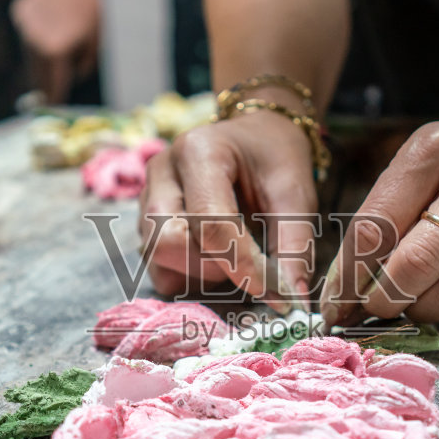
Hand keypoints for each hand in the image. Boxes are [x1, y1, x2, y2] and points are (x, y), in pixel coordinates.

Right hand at [10, 0, 100, 103]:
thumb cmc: (93, 9)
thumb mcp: (96, 43)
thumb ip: (83, 65)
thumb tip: (73, 74)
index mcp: (55, 52)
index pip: (54, 83)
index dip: (55, 97)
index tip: (54, 107)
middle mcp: (35, 42)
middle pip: (38, 72)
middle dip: (45, 83)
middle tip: (49, 93)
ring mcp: (24, 27)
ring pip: (31, 54)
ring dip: (41, 60)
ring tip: (53, 60)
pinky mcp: (20, 13)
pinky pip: (28, 35)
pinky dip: (36, 38)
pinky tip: (50, 29)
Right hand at [139, 107, 318, 312]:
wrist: (254, 137)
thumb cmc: (275, 158)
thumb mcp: (295, 193)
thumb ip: (294, 244)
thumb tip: (294, 301)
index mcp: (199, 151)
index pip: (210, 221)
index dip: (241, 263)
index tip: (272, 291)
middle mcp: (162, 170)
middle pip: (169, 241)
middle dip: (213, 267)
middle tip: (250, 265)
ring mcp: (146, 195)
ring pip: (158, 257)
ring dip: (200, 273)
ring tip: (234, 257)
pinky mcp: (144, 219)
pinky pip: (155, 265)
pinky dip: (186, 274)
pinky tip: (214, 259)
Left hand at [320, 77, 438, 324]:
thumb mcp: (427, 156)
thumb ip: (390, 210)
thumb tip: (348, 281)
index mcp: (434, 149)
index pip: (376, 226)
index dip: (347, 276)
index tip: (334, 303)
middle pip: (414, 263)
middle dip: (382, 300)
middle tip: (370, 309)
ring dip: (421, 311)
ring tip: (408, 305)